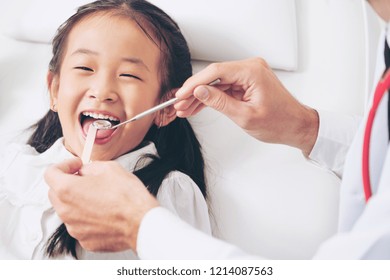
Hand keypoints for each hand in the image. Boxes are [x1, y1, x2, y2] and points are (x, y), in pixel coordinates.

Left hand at [44, 158, 158, 251]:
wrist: (141, 222)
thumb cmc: (128, 197)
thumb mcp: (109, 168)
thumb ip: (90, 167)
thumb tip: (85, 171)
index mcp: (67, 190)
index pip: (51, 173)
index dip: (64, 166)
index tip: (75, 166)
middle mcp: (66, 211)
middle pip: (55, 193)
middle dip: (68, 183)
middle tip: (86, 179)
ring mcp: (74, 228)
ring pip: (67, 210)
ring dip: (77, 202)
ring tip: (99, 197)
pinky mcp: (85, 240)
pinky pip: (80, 225)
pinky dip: (87, 218)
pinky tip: (104, 212)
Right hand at [174, 58, 318, 155]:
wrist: (296, 126)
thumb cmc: (279, 122)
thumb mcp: (244, 116)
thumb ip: (219, 102)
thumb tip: (199, 91)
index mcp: (252, 71)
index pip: (215, 72)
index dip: (195, 83)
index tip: (181, 94)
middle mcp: (251, 68)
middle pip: (214, 76)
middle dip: (195, 91)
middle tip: (180, 104)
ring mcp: (249, 74)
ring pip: (217, 83)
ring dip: (201, 96)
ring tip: (185, 108)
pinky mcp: (247, 83)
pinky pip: (225, 88)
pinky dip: (213, 98)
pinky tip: (198, 106)